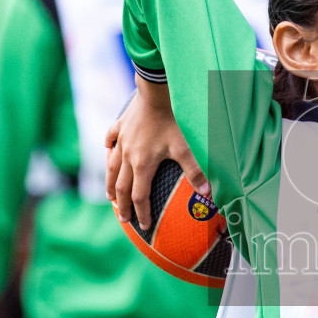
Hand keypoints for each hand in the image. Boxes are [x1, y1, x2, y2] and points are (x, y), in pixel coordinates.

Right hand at [105, 77, 207, 228]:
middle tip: (123, 219)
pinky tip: (107, 151)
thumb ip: (196, 172)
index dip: (141, 213)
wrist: (157, 92)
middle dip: (122, 205)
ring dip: (110, 184)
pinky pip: (110, 139)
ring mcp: (121, 140)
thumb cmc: (173, 121)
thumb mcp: (186, 148)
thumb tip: (209, 195)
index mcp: (142, 165)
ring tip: (109, 196)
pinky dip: (108, 148)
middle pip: (121, 187)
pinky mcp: (121, 125)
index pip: (139, 197)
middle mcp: (127, 155)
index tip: (143, 226)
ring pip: (111, 167)